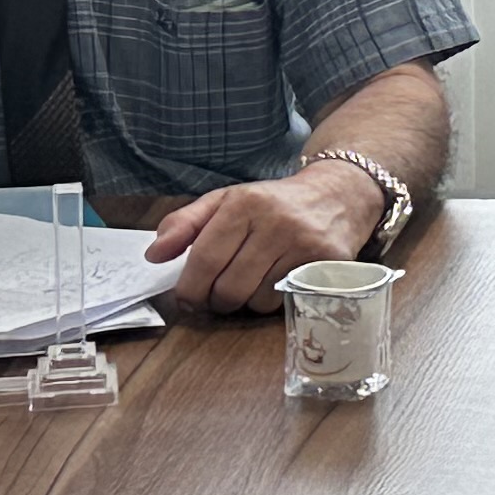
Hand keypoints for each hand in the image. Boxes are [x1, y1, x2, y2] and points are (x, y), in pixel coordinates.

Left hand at [145, 161, 388, 316]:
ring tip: (255, 281)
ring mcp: (305, 243)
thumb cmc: (274, 203)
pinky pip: (286, 301)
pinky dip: (275, 299)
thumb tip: (154, 255)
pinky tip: (278, 281)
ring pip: (257, 301)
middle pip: (228, 288)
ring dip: (248, 301)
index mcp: (244, 203)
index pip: (204, 260)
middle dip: (217, 301)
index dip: (189, 288)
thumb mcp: (227, 200)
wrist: (340, 193)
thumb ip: (185, 223)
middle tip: (219, 295)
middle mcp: (276, 221)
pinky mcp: (329, 262)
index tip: (187, 298)